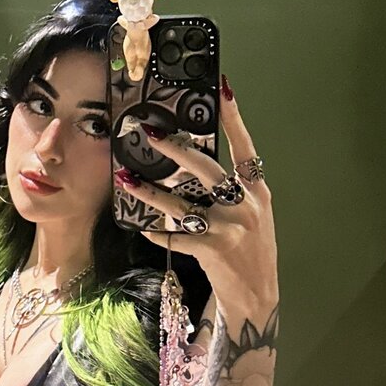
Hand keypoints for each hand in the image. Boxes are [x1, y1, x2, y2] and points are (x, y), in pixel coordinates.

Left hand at [114, 77, 278, 317]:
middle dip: (176, 149)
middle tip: (151, 133)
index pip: (245, 148)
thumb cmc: (250, 252)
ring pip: (181, 203)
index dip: (234, 119)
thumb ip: (232, 191)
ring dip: (150, 191)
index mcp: (258, 192)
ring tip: (127, 179)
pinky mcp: (212, 250)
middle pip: (206, 169)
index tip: (222, 90)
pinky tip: (140, 226)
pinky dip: (156, 232)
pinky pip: (174, 236)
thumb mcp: (253, 216)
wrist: (257, 296)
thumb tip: (193, 166)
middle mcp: (245, 206)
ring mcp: (228, 228)